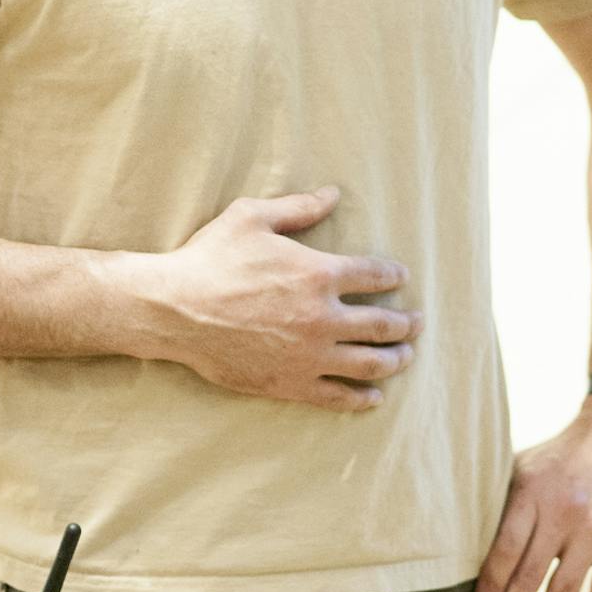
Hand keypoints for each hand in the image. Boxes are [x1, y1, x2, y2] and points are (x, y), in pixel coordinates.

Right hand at [138, 188, 421, 412]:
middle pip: (384, 323)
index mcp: (319, 273)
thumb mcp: (251, 217)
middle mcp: (323, 317)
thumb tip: (332, 194)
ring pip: (370, 363)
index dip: (394, 275)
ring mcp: (310, 355)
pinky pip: (338, 396)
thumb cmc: (209, 259)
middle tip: (417, 323)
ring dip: (394, 360)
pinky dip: (362, 398)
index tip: (401, 277)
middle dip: (407, 324)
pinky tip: (374, 396)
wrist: (174, 310)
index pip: (375, 275)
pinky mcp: (291, 383)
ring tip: (404, 358)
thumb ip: (298, 207)